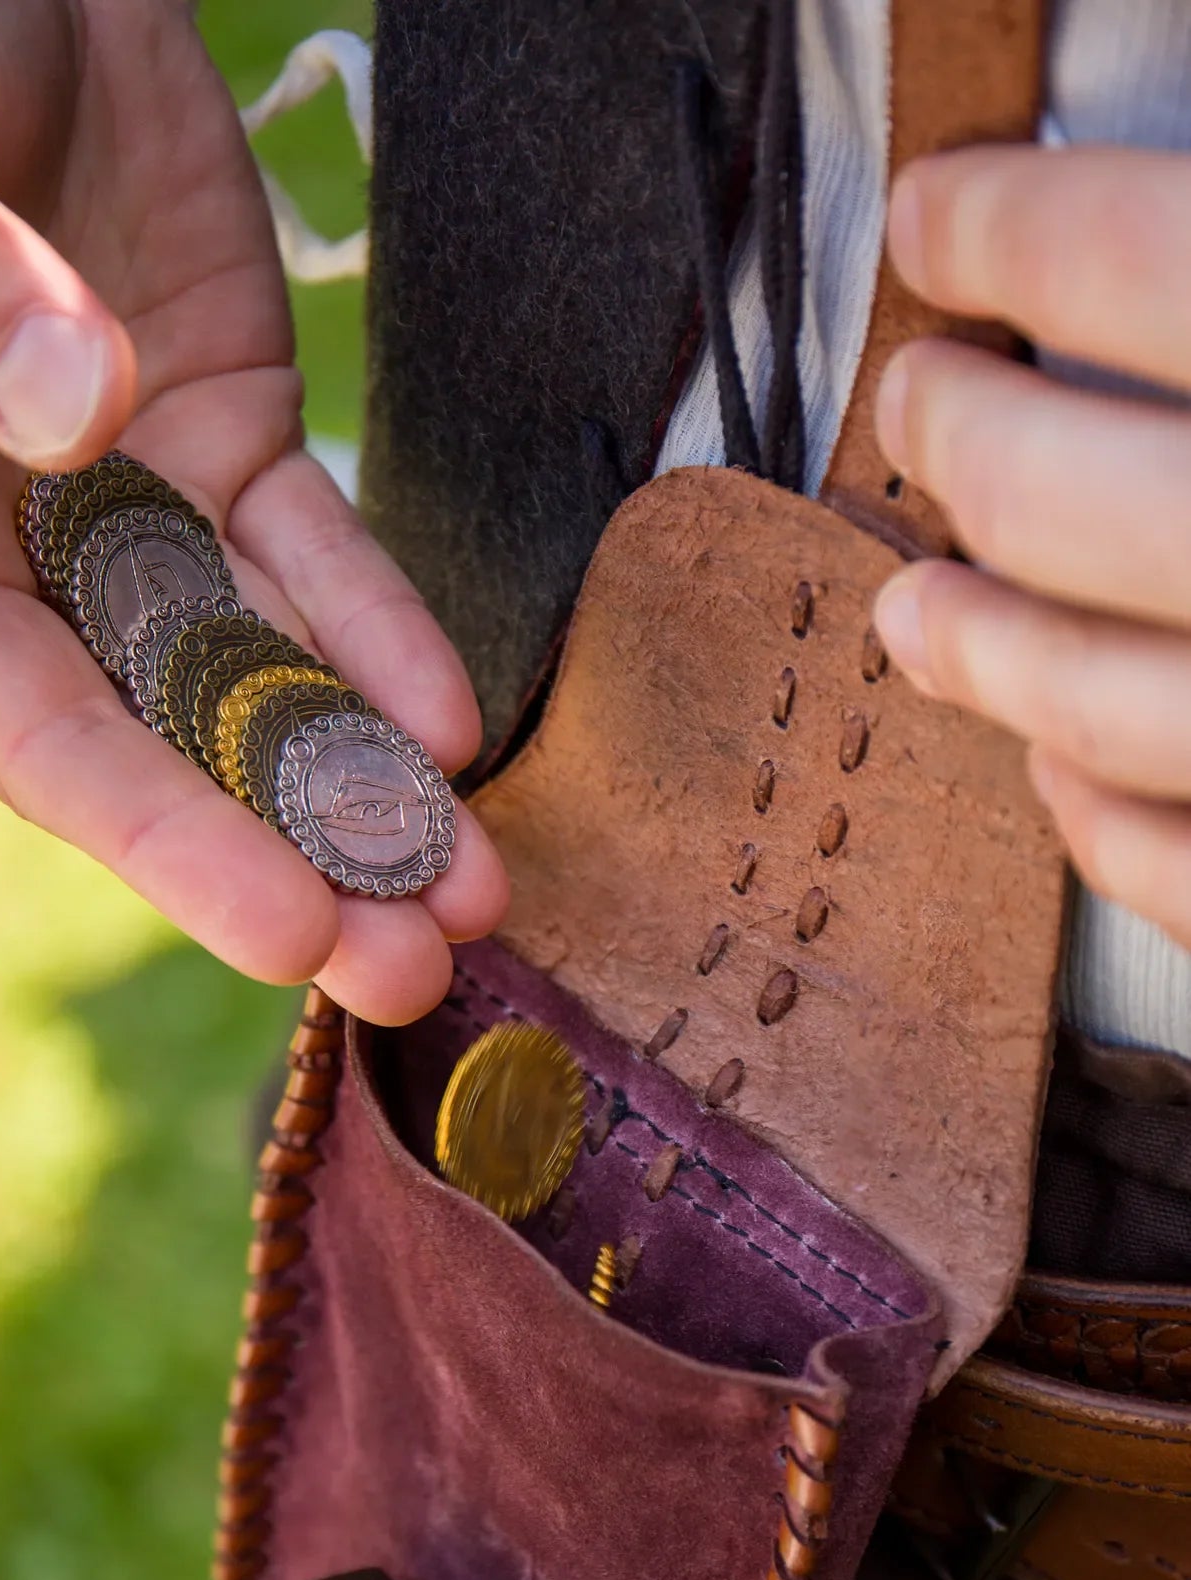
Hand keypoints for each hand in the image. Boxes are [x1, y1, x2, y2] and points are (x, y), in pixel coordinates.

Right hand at [0, 0, 506, 1022]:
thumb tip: (80, 417)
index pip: (29, 722)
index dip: (160, 836)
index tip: (291, 928)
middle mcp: (13, 546)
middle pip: (161, 739)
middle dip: (292, 858)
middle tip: (414, 969)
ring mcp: (130, 495)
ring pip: (257, 670)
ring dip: (364, 782)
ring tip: (473, 892)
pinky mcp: (223, 429)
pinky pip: (314, 552)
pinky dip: (384, 632)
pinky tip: (459, 725)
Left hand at [870, 145, 1190, 952]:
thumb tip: (1109, 251)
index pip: (1142, 270)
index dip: (1013, 226)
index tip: (941, 211)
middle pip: (1070, 499)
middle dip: (962, 443)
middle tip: (923, 405)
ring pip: (1095, 704)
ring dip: (979, 647)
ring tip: (913, 610)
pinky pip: (1175, 868)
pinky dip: (1093, 822)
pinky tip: (1053, 767)